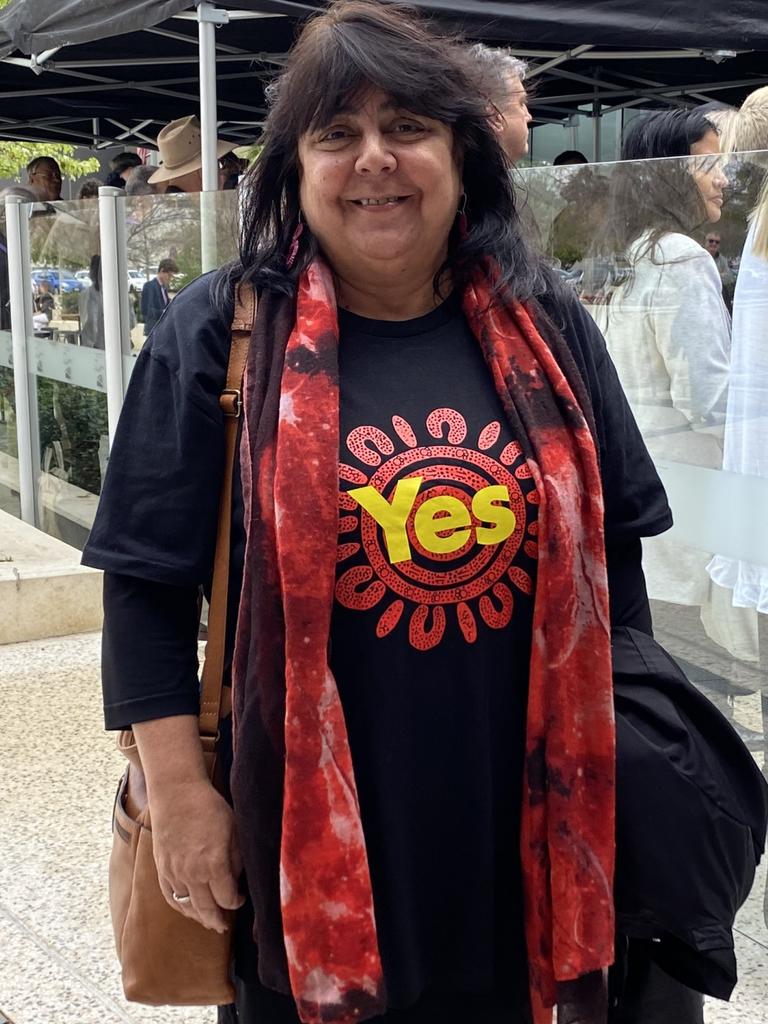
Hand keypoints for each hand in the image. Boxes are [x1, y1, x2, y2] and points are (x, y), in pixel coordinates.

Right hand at [150, 779, 244, 932]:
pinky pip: (171, 897)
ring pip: (187, 907)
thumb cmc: (209, 807)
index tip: (241, 898)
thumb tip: (238, 879)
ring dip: (200, 917)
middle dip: (218, 919)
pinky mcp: (162, 868)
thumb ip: (237, 858)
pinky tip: (189, 910)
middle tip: (225, 925)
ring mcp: (174, 873)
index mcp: (214, 864)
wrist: (176, 793)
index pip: (227, 898)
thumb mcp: (234, 829)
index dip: (236, 902)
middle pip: (207, 909)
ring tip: (210, 922)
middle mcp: (192, 873)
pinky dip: (181, 907)